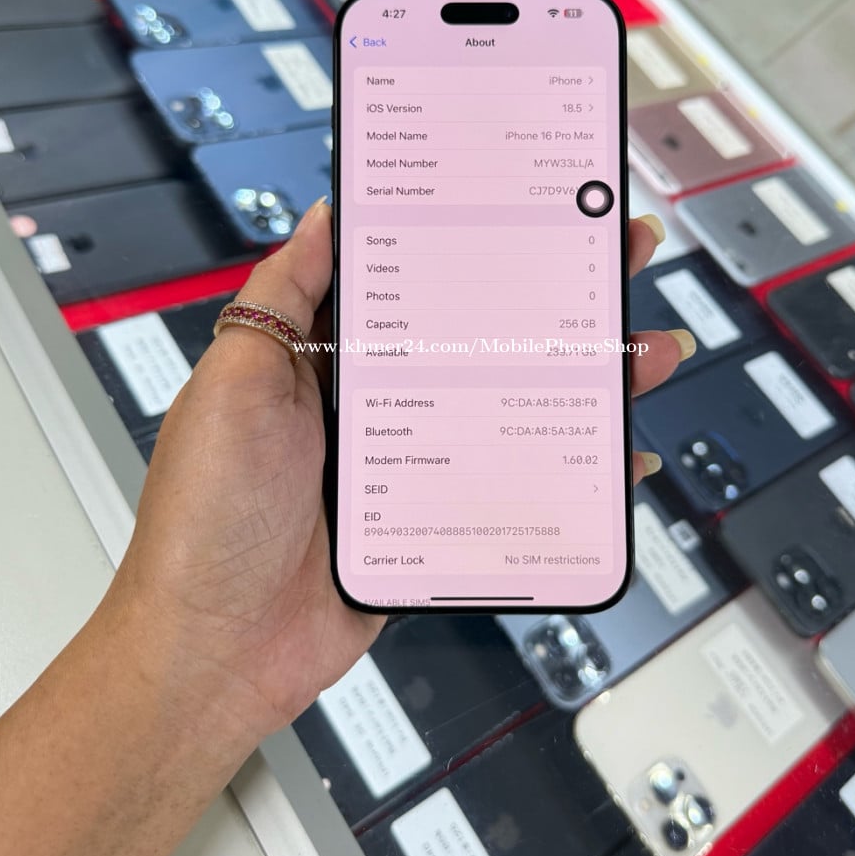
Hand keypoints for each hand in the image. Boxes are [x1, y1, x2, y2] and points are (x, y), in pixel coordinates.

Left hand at [108, 204, 693, 759]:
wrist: (218, 652)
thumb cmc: (207, 520)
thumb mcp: (233, 384)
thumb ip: (280, 297)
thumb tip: (322, 216)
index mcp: (323, 359)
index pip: (415, 278)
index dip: (475, 239)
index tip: (532, 203)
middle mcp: (375, 404)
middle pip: (482, 337)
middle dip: (557, 299)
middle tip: (618, 257)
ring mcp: (413, 466)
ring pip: (514, 407)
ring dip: (586, 378)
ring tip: (646, 350)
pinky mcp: (437, 524)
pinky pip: (514, 488)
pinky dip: (574, 475)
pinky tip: (621, 460)